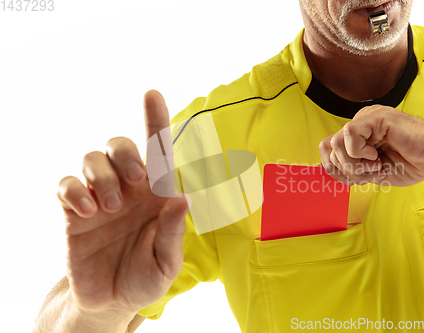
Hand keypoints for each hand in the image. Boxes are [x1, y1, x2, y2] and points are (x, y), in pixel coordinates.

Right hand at [57, 90, 189, 316]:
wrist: (110, 301)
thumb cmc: (145, 278)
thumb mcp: (166, 263)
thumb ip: (173, 232)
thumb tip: (182, 198)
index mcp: (156, 195)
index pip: (158, 152)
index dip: (156, 121)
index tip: (152, 94)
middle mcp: (129, 189)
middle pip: (120, 145)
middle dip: (125, 153)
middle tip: (136, 179)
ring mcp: (100, 197)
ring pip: (93, 159)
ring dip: (102, 176)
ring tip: (110, 206)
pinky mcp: (73, 212)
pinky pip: (67, 184)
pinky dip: (74, 190)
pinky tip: (85, 211)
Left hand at [319, 105, 423, 186]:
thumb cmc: (412, 163)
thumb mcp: (372, 173)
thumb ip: (350, 169)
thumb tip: (326, 169)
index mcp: (357, 137)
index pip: (327, 150)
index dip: (336, 170)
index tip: (359, 178)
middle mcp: (359, 125)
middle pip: (329, 148)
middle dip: (347, 170)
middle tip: (372, 173)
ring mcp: (367, 118)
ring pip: (336, 142)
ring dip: (354, 164)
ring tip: (376, 166)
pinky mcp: (377, 116)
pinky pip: (350, 133)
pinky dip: (359, 152)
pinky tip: (377, 155)